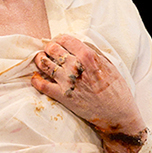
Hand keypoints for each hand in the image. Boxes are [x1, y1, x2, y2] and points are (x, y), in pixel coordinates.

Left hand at [32, 34, 146, 152]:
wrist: (116, 112)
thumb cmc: (115, 89)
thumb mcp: (110, 66)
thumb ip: (94, 55)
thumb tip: (80, 46)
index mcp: (89, 57)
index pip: (66, 40)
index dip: (59, 39)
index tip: (58, 41)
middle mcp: (76, 66)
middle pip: (53, 49)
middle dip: (48, 47)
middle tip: (48, 49)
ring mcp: (66, 81)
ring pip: (44, 64)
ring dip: (40, 60)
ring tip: (40, 59)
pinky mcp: (61, 95)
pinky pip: (41, 85)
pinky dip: (35, 79)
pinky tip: (35, 77)